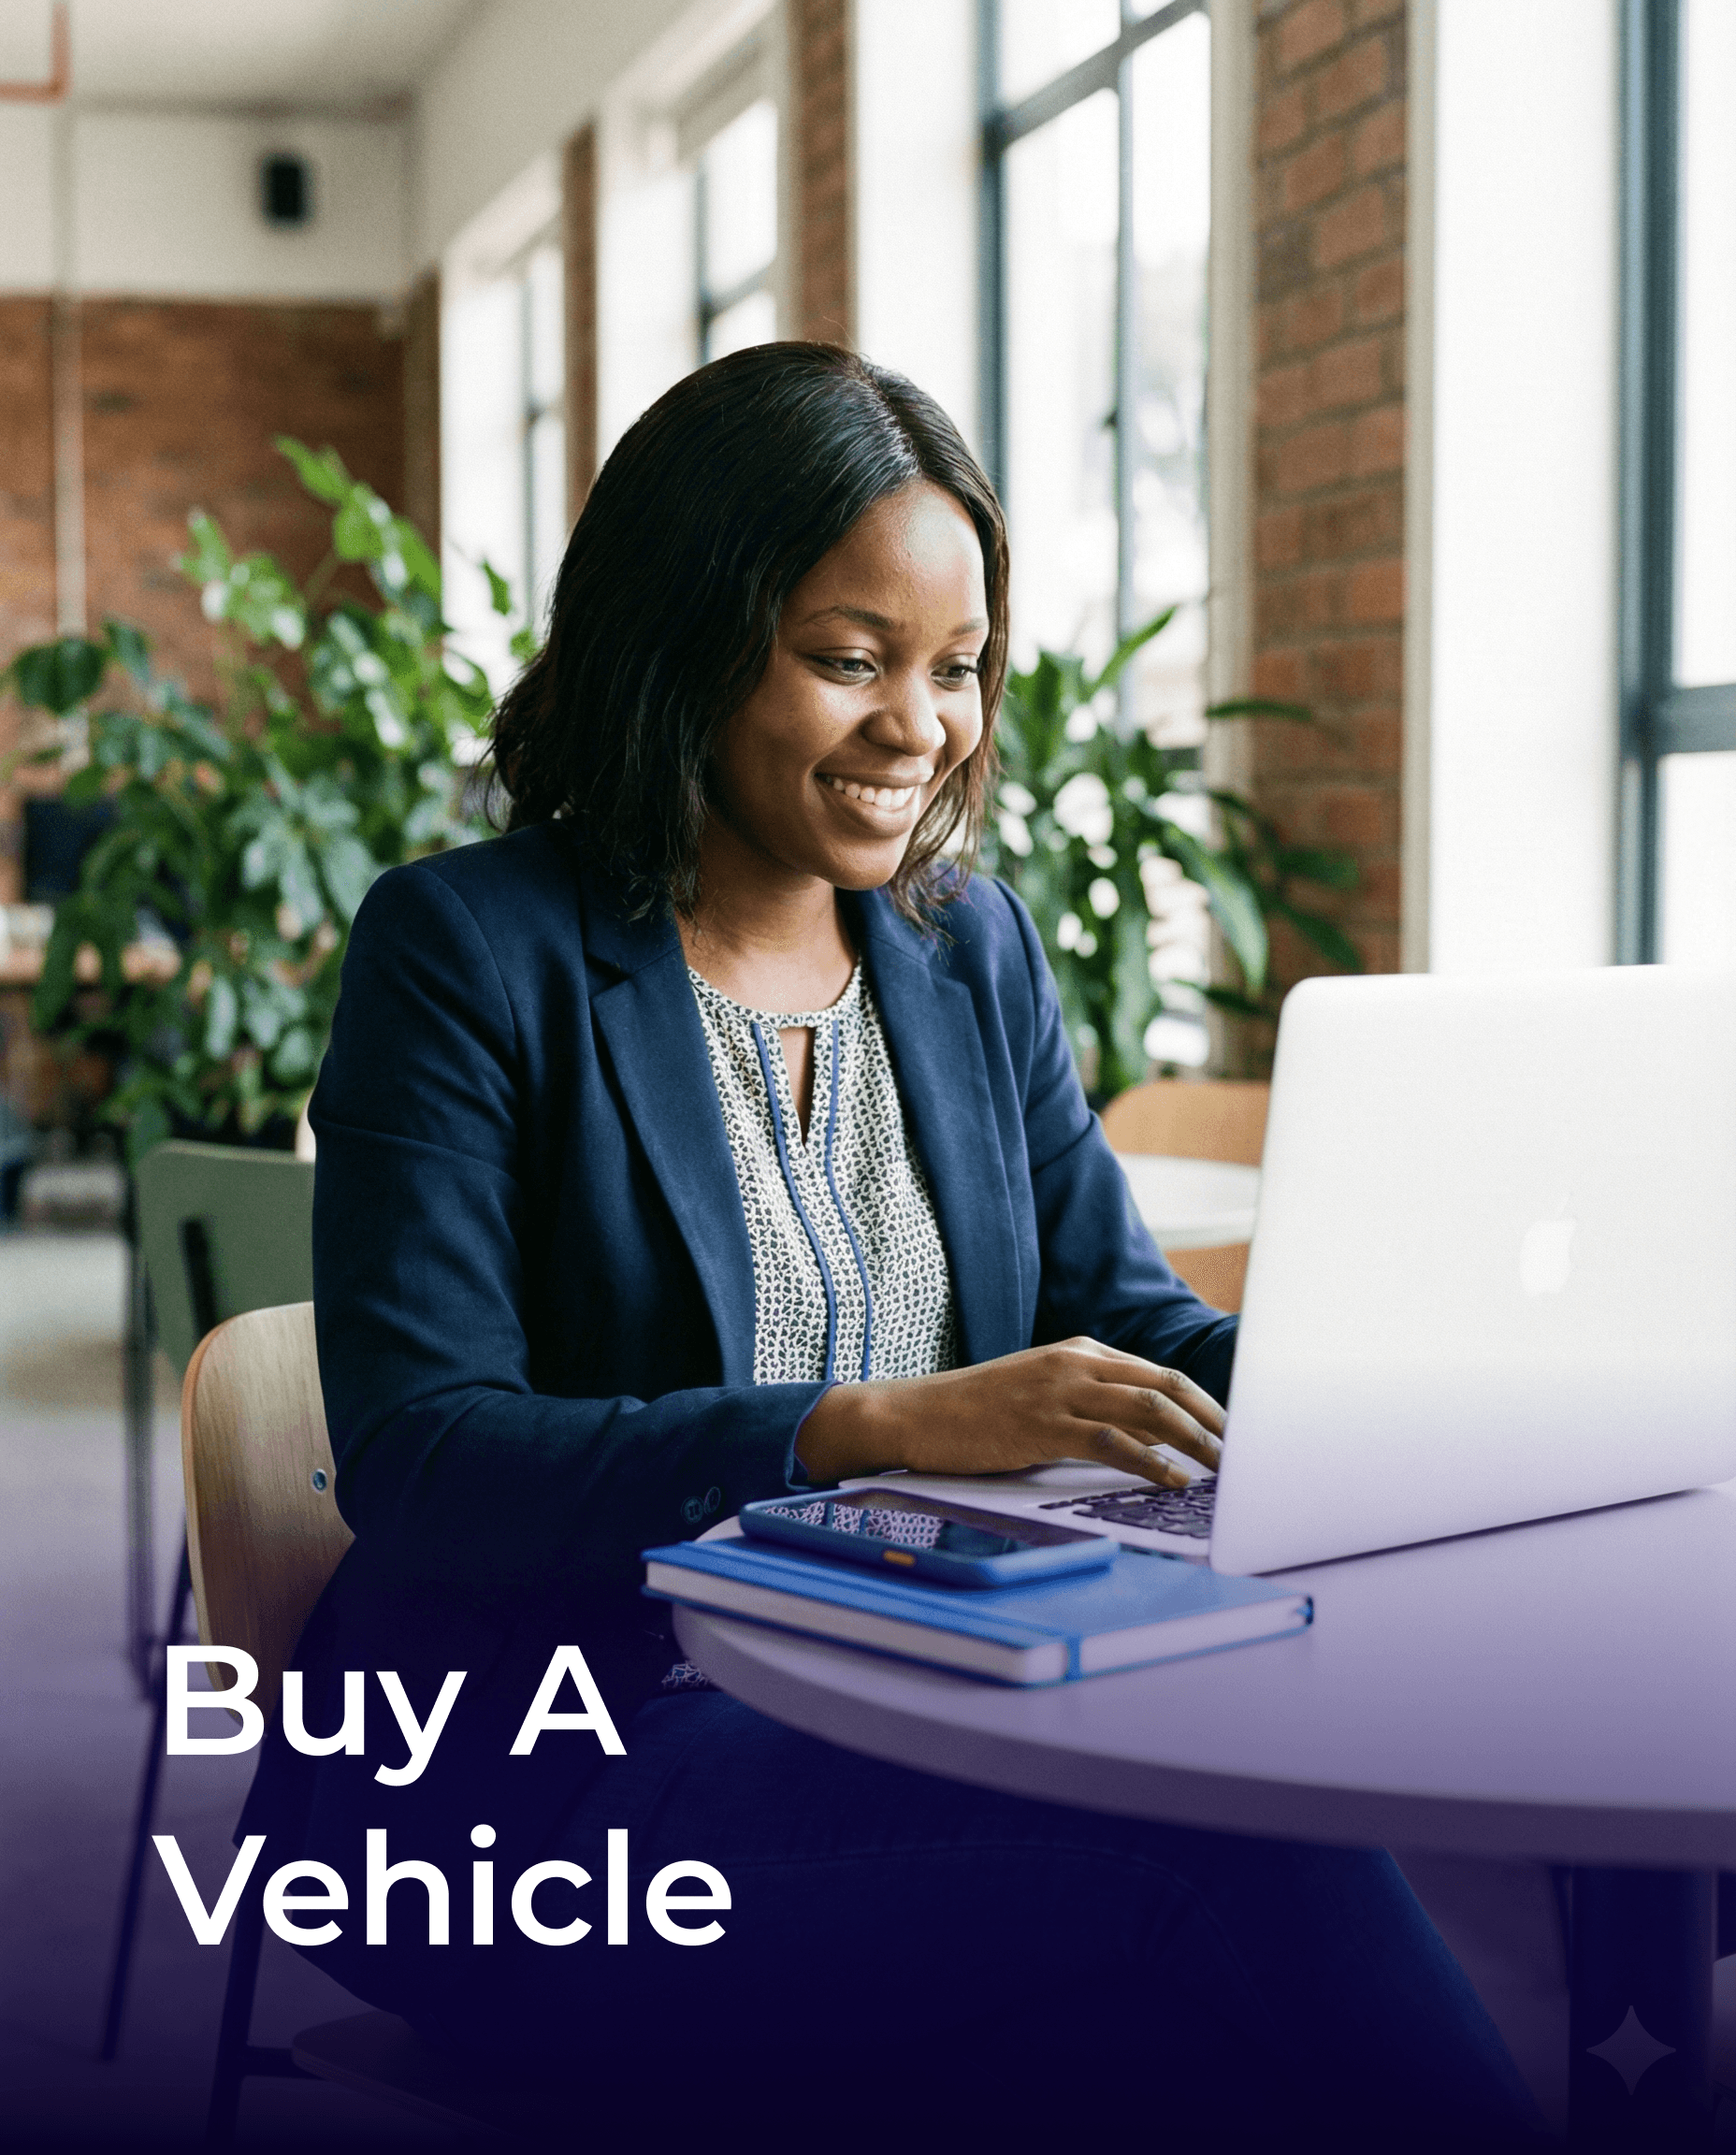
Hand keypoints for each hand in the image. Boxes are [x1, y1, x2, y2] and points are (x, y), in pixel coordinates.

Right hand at [795, 1337, 1223, 1489]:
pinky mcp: (1042, 1426)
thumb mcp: (1043, 1395)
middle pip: (1167, 1385)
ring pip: (1149, 1409)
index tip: (1237, 1433)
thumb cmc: (979, 1414)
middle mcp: (1077, 1363)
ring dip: (1196, 1442)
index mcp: (1081, 1351)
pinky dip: (1151, 1462)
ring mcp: (1059, 1391)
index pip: (1161, 1373)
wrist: (916, 1415)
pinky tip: (1173, 1481)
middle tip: (1248, 1454)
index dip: (1206, 1403)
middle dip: (1214, 1420)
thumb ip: (1093, 1406)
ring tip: (1224, 1471)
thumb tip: (1152, 1441)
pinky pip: (1112, 1442)